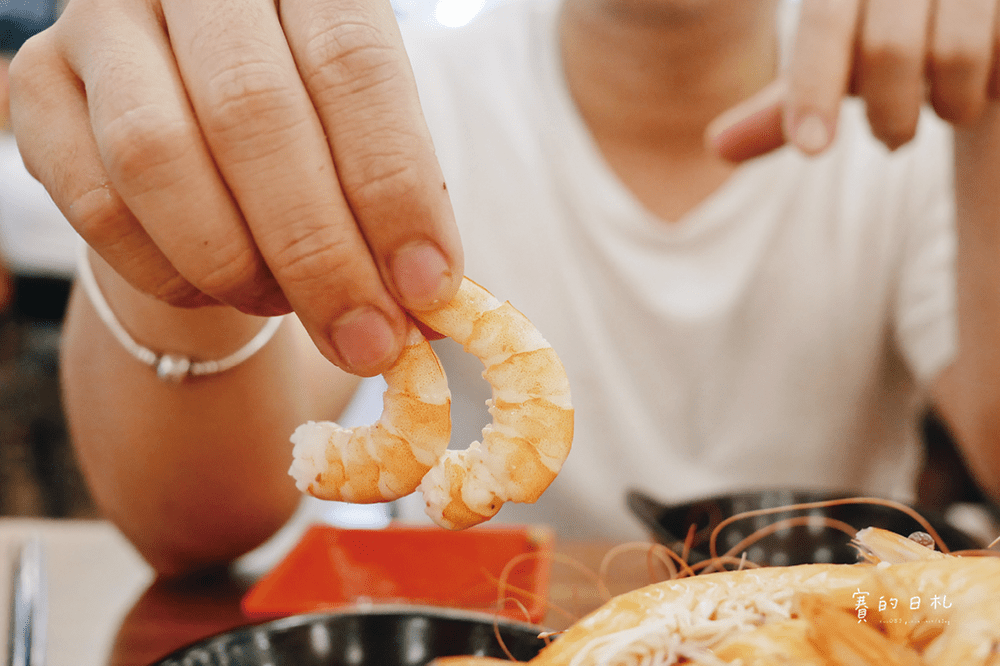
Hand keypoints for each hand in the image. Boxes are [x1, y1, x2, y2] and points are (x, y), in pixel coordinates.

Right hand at [8, 0, 462, 376]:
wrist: (197, 115)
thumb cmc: (306, 129)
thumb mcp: (364, 141)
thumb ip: (394, 204)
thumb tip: (424, 301)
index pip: (353, 66)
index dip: (395, 188)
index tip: (427, 289)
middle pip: (252, 113)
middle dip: (320, 252)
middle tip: (368, 340)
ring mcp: (104, 22)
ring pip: (156, 157)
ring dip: (236, 264)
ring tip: (288, 306)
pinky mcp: (39, 84)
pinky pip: (97, 204)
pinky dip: (170, 272)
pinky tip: (219, 289)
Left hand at [708, 0, 999, 161]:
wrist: (972, 9)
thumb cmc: (895, 40)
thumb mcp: (834, 69)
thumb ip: (784, 107)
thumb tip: (717, 147)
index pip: (822, 24)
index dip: (813, 86)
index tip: (811, 149)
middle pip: (887, 49)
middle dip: (889, 116)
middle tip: (893, 144)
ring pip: (954, 52)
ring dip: (949, 105)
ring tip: (949, 110)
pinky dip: (991, 84)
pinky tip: (988, 84)